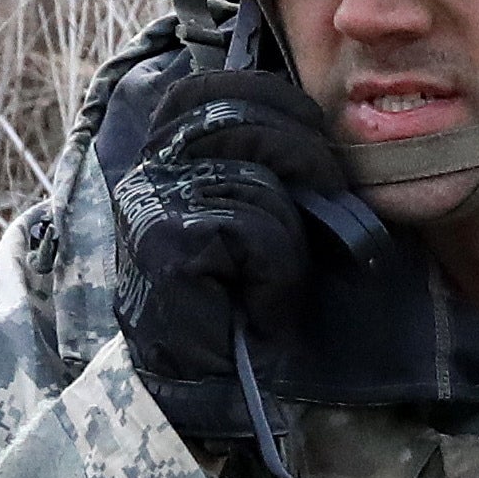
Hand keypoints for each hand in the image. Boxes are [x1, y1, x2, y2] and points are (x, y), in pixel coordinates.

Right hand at [113, 64, 377, 472]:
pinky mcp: (164, 247)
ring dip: (292, 236)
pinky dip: (278, 270)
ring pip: (253, 178)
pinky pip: (251, 228)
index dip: (275, 102)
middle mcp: (149, 172)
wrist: (227, 392)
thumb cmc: (258, 303)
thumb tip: (328, 111)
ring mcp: (149, 208)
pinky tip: (267, 303)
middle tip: (328, 204)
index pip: (210, 85)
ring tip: (281, 280)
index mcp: (169, 156)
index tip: (317, 147)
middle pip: (235, 114)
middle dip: (302, 155)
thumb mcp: (276, 216)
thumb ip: (278, 161)